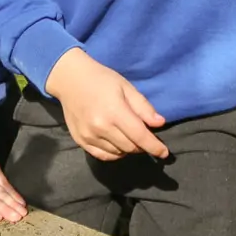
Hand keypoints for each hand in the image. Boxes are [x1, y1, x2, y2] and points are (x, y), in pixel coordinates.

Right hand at [43, 48, 167, 161]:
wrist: (70, 79)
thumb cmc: (101, 80)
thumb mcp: (126, 87)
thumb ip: (143, 107)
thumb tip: (160, 124)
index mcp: (114, 111)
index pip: (140, 137)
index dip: (154, 147)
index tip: (164, 152)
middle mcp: (100, 127)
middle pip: (130, 147)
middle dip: (142, 146)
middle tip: (145, 137)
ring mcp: (89, 136)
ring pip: (118, 153)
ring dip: (129, 149)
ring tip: (130, 136)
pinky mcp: (80, 141)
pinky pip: (103, 156)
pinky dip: (115, 153)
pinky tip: (117, 143)